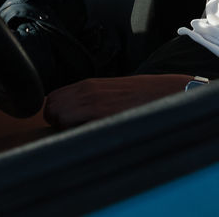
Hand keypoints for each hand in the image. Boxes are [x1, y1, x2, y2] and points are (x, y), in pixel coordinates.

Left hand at [42, 74, 192, 129]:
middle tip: (75, 129)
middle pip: (50, 109)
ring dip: (66, 129)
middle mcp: (87, 91)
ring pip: (59, 119)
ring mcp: (94, 103)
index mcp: (88, 85)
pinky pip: (75, 128)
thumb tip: (72, 114)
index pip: (52, 98)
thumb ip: (90, 99)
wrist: (168, 93)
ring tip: (87, 131)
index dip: (56, 113)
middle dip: (57, 123)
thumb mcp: (111, 91)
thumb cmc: (142, 95)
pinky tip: (95, 133)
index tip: (68, 122)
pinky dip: (78, 134)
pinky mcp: (103, 116)